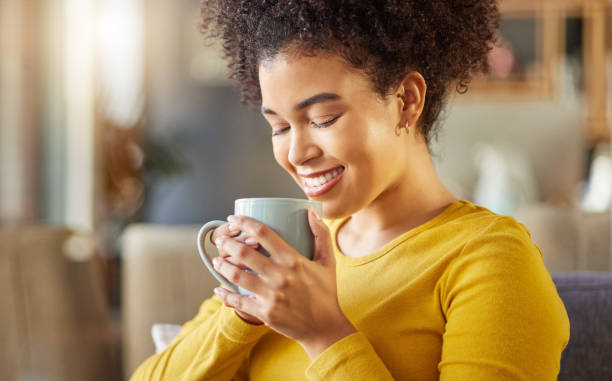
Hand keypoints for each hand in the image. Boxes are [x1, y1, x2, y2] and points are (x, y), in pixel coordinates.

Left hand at [212, 209, 356, 358]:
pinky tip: (218, 288)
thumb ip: (321, 235)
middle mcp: (280, 276)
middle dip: (227, 243)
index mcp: (293, 260)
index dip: (245, 223)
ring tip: (217, 260)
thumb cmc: (325, 292)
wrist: (324, 327)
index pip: (264, 234)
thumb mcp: (328, 261)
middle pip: (244, 252)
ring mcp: (270, 296)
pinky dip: (224, 295)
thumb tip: (311, 211)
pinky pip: (237, 301)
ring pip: (236, 275)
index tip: (234, 218)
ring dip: (222, 265)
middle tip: (221, 240)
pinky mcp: (264, 313)